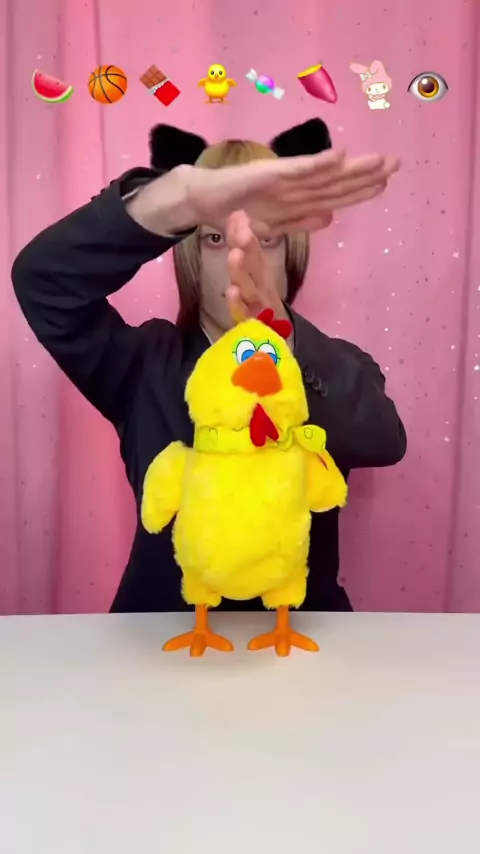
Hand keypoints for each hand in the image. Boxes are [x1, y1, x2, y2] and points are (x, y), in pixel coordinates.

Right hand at [185, 149, 399, 234]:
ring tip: (380, 160)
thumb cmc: (234, 212)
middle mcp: (295, 186)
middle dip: (366, 174)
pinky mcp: (269, 174)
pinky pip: (298, 170)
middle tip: (396, 163)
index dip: (360, 190)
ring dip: (352, 167)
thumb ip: (300, 221)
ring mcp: (283, 179)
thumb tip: (330, 218)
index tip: (385, 184)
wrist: (202, 201)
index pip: (335, 194)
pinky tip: (340, 155)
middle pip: (337, 182)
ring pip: (325, 175)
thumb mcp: (272, 225)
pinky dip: (319, 163)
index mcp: (297, 199)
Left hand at [226, 211, 286, 323]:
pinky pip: (246, 317)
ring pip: (251, 289)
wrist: (281, 350)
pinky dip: (239, 305)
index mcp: (263, 279)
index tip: (237, 214)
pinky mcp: (257, 330)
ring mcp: (261, 310)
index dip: (246, 234)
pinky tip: (232, 293)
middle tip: (241, 228)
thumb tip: (237, 221)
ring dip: (242, 272)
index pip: (254, 253)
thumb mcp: (256, 285)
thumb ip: (247, 258)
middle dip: (248, 247)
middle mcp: (264, 290)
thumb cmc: (265, 314)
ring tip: (235, 255)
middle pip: (256, 268)